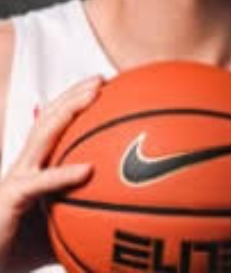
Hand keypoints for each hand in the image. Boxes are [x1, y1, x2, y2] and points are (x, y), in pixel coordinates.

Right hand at [0, 75, 102, 265]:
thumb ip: (84, 209)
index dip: (74, 100)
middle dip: (74, 93)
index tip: (103, 86)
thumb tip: (125, 210)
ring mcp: (17, 177)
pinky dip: (63, 175)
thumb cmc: (20, 245)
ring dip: (69, 110)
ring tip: (94, 95)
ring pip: (42, 134)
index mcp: (36, 164)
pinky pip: (40, 184)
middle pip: (48, 117)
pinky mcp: (11, 198)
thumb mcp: (60, 222)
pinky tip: (88, 170)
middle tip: (101, 79)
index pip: (54, 122)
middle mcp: (26, 164)